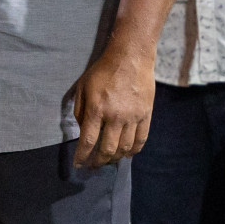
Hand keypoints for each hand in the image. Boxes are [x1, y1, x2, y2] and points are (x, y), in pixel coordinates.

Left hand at [72, 43, 154, 168]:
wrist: (131, 58)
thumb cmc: (103, 70)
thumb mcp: (83, 86)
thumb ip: (80, 110)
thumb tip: (82, 129)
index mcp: (97, 109)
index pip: (88, 141)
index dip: (82, 156)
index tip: (78, 164)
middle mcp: (115, 117)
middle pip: (107, 149)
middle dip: (99, 161)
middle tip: (94, 166)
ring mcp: (133, 117)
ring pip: (125, 148)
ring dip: (115, 158)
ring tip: (109, 160)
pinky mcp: (146, 115)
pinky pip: (141, 139)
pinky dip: (134, 151)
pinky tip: (128, 154)